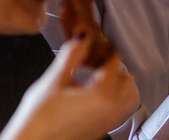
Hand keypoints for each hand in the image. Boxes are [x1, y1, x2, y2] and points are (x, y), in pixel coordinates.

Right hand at [0, 37, 139, 139]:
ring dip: (119, 83)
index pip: (115, 61)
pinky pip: (122, 109)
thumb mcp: (53, 80)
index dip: (105, 49)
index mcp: (102, 95)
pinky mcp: (104, 129)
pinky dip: (117, 97)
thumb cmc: (38, 119)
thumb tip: (83, 39)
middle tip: (95, 61)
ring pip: (130, 95)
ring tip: (98, 77)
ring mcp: (109, 121)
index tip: (96, 44)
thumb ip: (72, 55)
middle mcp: (111, 109)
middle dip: (114, 67)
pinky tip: (96, 94)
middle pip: (127, 78)